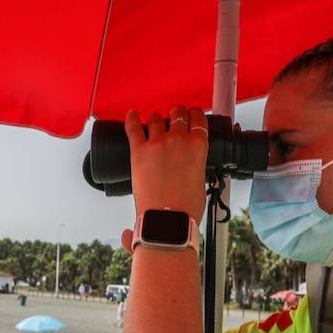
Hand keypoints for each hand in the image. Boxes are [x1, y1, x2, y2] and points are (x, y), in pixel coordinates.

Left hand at [119, 107, 207, 252]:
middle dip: (176, 114)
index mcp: (198, 146)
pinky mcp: (139, 151)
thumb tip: (189, 164)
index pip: (198, 119)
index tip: (191, 115)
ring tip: (155, 122)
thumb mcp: (201, 180)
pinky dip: (131, 119)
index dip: (194, 115)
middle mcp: (178, 139)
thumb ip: (195, 164)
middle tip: (174, 117)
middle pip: (177, 113)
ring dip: (156, 119)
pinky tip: (131, 115)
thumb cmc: (186, 207)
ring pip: (156, 118)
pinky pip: (133, 127)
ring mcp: (157, 143)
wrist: (167, 219)